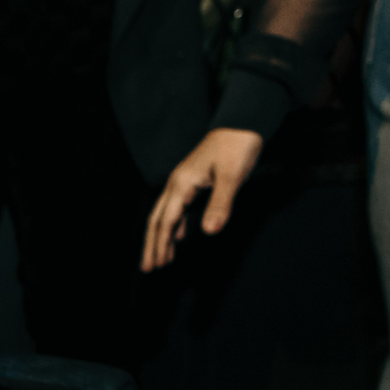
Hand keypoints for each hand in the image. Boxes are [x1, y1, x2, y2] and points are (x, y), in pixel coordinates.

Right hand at [140, 128, 264, 271]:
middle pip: (158, 220)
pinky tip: (180, 236)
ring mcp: (184, 182)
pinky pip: (178, 208)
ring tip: (161, 258)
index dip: (160, 244)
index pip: (166, 221)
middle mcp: (177, 184)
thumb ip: (220, 205)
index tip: (156, 265)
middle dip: (152, 245)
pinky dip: (176, 225)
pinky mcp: (193, 181)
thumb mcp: (231, 176)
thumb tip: (209, 232)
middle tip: (148, 268)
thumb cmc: (237, 146)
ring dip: (163, 237)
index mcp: (182, 184)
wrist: (242, 121)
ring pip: (166, 215)